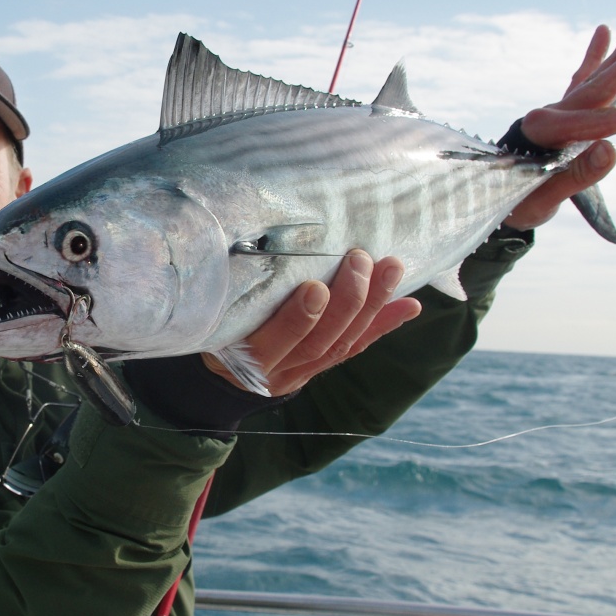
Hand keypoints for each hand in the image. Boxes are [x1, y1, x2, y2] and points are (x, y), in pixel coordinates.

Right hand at [202, 252, 420, 394]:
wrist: (211, 378)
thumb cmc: (207, 324)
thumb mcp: (208, 313)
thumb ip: (230, 288)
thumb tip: (244, 237)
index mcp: (238, 358)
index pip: (272, 344)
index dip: (298, 320)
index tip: (316, 287)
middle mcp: (272, 373)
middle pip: (317, 344)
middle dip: (346, 303)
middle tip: (361, 260)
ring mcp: (296, 375)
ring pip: (339, 346)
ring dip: (371, 308)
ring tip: (391, 269)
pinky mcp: (313, 373)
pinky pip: (351, 351)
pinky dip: (381, 327)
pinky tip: (408, 307)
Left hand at [506, 22, 615, 229]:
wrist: (487, 200)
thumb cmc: (516, 204)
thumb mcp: (544, 198)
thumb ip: (578, 175)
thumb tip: (611, 149)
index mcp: (546, 133)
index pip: (600, 122)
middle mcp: (550, 115)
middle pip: (599, 85)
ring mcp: (555, 112)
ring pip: (595, 78)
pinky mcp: (559, 115)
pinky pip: (580, 81)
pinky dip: (593, 59)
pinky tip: (602, 32)